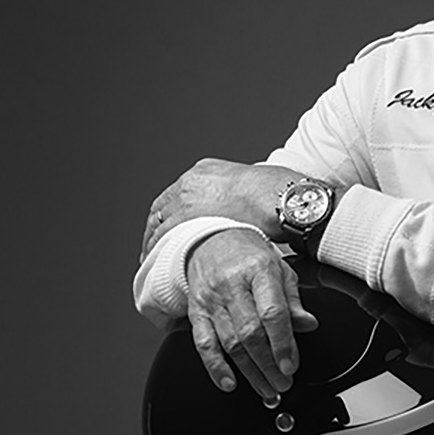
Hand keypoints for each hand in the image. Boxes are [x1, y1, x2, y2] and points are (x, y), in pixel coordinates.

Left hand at [143, 159, 298, 256]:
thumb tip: (239, 212)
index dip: (170, 214)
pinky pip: (163, 235)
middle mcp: (191, 181)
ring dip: (154, 241)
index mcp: (205, 171)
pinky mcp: (187, 217)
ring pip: (158, 222)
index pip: (177, 194)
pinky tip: (160, 262)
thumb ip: (235, 198)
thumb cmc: (275, 195)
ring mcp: (187, 198)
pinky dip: (157, 249)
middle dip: (156, 228)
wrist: (279, 199)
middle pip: (162, 207)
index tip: (168, 228)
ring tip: (154, 260)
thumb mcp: (250, 187)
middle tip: (154, 246)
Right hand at [186, 227, 317, 397]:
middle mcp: (232, 285)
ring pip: (230, 343)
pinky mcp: (196, 312)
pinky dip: (215, 367)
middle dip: (268, 364)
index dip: (283, 343)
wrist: (211, 241)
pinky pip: (204, 343)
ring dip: (249, 372)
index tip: (291, 365)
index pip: (272, 312)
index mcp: (259, 271)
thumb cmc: (249, 256)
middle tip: (282, 384)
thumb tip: (308, 324)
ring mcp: (212, 300)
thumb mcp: (280, 269)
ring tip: (266, 389)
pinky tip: (229, 382)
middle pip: (250, 333)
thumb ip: (293, 300)